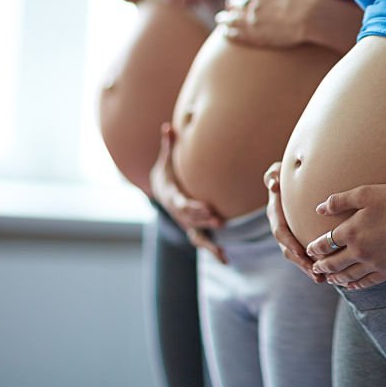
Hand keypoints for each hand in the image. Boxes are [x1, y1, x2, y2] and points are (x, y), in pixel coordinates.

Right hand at [149, 123, 226, 263]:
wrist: (159, 191)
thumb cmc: (166, 174)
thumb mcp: (165, 160)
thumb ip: (168, 145)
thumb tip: (168, 126)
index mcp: (171, 197)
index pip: (181, 204)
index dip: (193, 208)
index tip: (206, 208)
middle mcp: (178, 214)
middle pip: (190, 220)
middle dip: (203, 221)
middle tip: (219, 221)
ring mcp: (186, 224)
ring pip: (196, 236)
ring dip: (209, 244)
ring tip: (222, 253)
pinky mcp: (193, 229)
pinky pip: (202, 243)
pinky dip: (213, 251)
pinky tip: (226, 259)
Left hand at [217, 0, 321, 47]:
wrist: (311, 17)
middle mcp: (252, 4)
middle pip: (234, 3)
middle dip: (230, 3)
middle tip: (228, 5)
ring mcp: (252, 21)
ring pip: (231, 19)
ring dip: (224, 18)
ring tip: (220, 19)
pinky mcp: (256, 37)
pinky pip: (236, 35)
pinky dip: (228, 33)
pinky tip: (224, 33)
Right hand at [264, 162, 323, 282]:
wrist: (290, 180)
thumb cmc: (284, 174)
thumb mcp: (276, 171)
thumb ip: (272, 175)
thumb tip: (273, 184)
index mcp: (275, 214)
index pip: (280, 232)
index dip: (289, 243)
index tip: (300, 253)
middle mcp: (281, 228)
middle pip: (289, 251)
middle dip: (302, 264)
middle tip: (316, 274)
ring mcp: (290, 235)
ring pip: (298, 257)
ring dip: (309, 268)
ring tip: (324, 279)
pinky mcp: (300, 238)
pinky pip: (306, 254)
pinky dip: (315, 264)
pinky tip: (329, 273)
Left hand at [304, 185, 385, 289]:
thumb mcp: (367, 193)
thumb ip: (340, 200)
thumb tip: (319, 208)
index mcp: (351, 231)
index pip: (325, 243)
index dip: (315, 248)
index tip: (309, 250)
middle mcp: (359, 251)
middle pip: (333, 263)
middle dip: (321, 266)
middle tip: (314, 268)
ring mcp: (375, 263)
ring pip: (348, 276)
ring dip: (336, 278)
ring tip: (329, 279)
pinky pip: (368, 282)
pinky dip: (356, 285)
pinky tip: (352, 286)